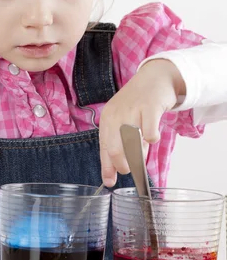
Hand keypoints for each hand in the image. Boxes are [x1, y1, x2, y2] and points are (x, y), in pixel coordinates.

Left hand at [99, 59, 185, 186]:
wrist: (155, 77)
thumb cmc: (139, 103)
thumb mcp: (126, 121)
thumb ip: (125, 143)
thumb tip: (124, 168)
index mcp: (107, 119)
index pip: (104, 148)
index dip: (106, 167)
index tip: (109, 182)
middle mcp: (116, 115)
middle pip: (114, 149)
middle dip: (121, 165)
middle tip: (129, 170)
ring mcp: (132, 110)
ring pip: (131, 143)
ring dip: (139, 153)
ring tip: (143, 149)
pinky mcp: (149, 107)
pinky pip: (150, 133)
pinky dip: (152, 139)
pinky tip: (153, 136)